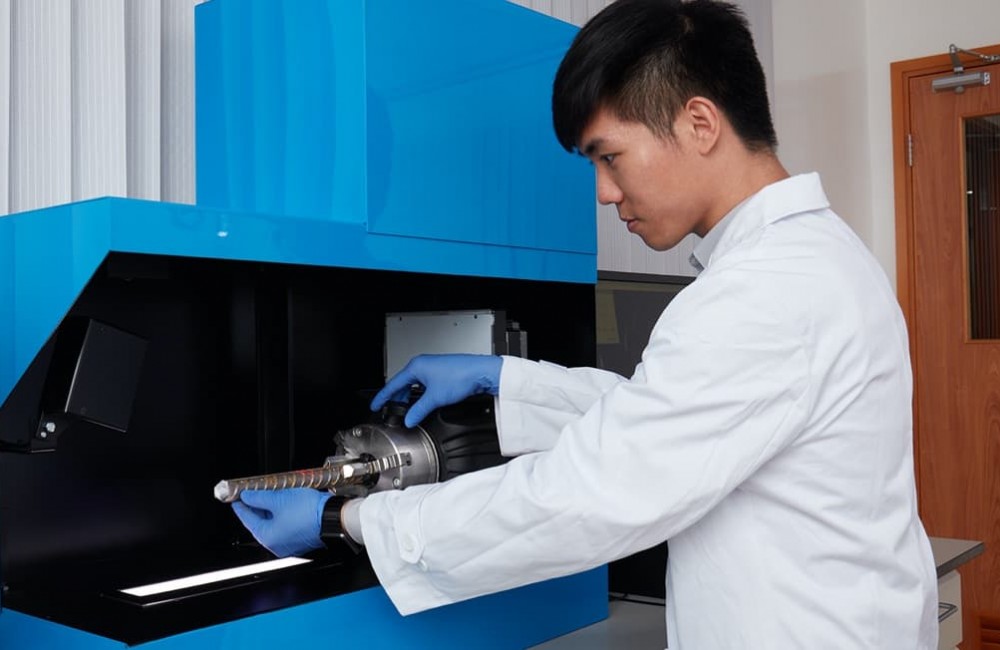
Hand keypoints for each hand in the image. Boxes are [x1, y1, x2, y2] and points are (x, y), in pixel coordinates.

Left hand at [231, 488, 329, 557]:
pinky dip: (283, 515)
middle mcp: (277, 545)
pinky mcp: (301, 539)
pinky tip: (285, 504)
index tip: (236, 498)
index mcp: (267, 537)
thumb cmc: (309, 512)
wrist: (333, 517)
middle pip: (260, 523)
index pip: (247, 519)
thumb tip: (248, 497)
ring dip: (271, 510)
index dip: (241, 506)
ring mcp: (290, 544)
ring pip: (274, 524)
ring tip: (271, 495)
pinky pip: (286, 526)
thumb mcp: (279, 499)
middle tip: (253, 493)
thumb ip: (259, 497)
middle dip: (257, 506)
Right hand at [370, 354, 501, 426]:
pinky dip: (421, 395)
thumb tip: (409, 419)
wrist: (481, 373)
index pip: (393, 384)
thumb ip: (419, 410)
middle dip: (397, 399)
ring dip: (410, 398)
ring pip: (415, 385)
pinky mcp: (442, 374)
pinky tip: (424, 404)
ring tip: (408, 410)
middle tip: (392, 411)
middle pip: (403, 384)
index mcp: (416, 367)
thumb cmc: (461, 377)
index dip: (383, 397)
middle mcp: (423, 365)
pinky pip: (424, 385)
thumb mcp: (435, 398)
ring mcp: (433, 369)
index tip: (375, 405)